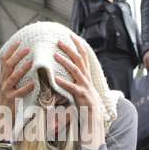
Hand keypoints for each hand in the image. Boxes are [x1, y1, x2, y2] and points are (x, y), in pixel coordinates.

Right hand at [0, 41, 33, 138]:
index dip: (10, 50)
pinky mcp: (12, 100)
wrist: (4, 117)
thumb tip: (25, 61)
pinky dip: (26, 87)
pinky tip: (33, 83)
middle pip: (8, 65)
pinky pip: (19, 92)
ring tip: (31, 61)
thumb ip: (14, 75)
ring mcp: (6, 91)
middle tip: (27, 48)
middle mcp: (3, 82)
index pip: (4, 60)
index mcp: (2, 77)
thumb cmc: (11, 99)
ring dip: (22, 68)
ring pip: (13, 77)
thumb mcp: (9, 86)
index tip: (18, 42)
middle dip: (17, 55)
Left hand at [54, 34, 104, 148]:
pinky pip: (71, 86)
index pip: (84, 55)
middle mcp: (86, 77)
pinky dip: (63, 81)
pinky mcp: (80, 94)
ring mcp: (84, 85)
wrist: (94, 115)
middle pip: (79, 59)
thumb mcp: (81, 86)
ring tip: (55, 55)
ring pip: (75, 70)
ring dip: (65, 61)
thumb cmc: (85, 101)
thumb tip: (66, 69)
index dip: (78, 45)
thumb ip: (76, 77)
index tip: (71, 35)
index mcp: (86, 74)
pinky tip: (54, 78)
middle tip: (59, 41)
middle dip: (70, 49)